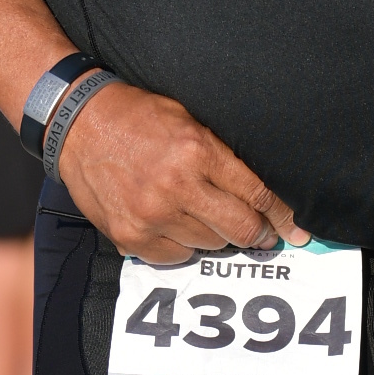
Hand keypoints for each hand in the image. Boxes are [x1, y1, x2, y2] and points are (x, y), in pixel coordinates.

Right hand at [56, 81, 309, 265]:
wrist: (77, 123)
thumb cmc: (138, 117)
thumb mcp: (189, 120)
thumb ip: (222, 155)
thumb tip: (260, 195)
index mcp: (197, 151)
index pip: (257, 194)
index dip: (281, 216)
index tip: (295, 230)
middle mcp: (177, 186)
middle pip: (240, 228)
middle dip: (257, 234)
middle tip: (262, 234)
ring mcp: (151, 215)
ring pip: (210, 245)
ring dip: (214, 235)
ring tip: (202, 217)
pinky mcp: (129, 235)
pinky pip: (174, 257)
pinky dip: (181, 246)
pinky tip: (174, 226)